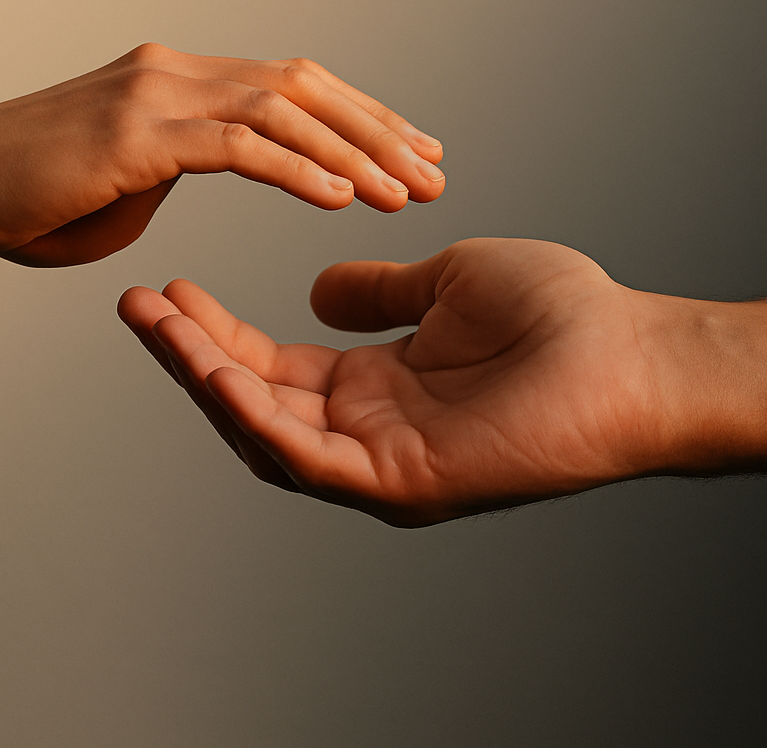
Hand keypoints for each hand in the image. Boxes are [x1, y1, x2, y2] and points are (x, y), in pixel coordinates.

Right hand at [0, 43, 445, 265]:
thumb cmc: (25, 193)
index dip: (359, 119)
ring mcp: (157, 94)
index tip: (411, 155)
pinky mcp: (137, 133)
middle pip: (306, 87)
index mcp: (180, 80)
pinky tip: (342, 197)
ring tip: (408, 192)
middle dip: (380, 131)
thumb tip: (229, 167)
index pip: (292, 88)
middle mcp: (177, 71)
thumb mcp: (127, 180)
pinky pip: (238, 146)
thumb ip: (181, 166)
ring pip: (285, 108)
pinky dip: (298, 169)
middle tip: (436, 173)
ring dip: (354, 151)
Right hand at [118, 239, 680, 525]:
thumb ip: (379, 291)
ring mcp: (381, 463)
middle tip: (135, 304)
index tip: (171, 286)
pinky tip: (212, 370)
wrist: (630, 353)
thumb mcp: (448, 282)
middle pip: (254, 401)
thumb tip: (319, 287)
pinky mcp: (400, 483)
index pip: (274, 365)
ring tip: (153, 323)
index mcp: (378, 385)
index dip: (218, 331)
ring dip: (203, 379)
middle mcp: (369, 431)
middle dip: (190, 354)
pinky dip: (252, 416)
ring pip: (265, 432)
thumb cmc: (562, 316)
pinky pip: (307, 458)